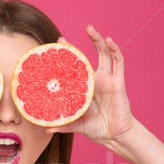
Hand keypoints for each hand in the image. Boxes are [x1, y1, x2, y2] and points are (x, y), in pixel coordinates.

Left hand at [46, 25, 136, 145]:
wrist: (114, 135)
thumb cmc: (96, 129)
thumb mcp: (76, 124)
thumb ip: (63, 125)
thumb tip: (45, 129)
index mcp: (84, 87)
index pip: (73, 68)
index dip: (65, 59)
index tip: (52, 51)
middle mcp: (96, 80)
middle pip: (86, 57)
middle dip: (75, 46)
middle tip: (62, 38)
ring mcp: (108, 78)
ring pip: (104, 53)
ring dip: (98, 40)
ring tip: (89, 29)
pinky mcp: (118, 80)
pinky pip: (118, 61)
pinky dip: (115, 49)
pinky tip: (109, 40)